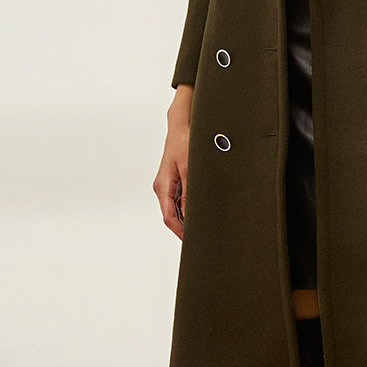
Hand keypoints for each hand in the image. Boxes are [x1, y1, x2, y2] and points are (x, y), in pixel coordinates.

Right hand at [153, 84, 192, 240]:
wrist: (182, 124)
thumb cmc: (184, 142)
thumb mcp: (190, 169)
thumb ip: (191, 192)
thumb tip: (193, 213)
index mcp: (163, 187)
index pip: (169, 217)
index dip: (180, 232)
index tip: (191, 241)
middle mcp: (163, 187)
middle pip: (172, 214)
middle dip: (185, 227)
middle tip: (201, 236)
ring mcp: (168, 183)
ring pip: (177, 207)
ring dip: (188, 216)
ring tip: (204, 224)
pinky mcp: (175, 178)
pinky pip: (180, 198)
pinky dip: (190, 205)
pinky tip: (201, 207)